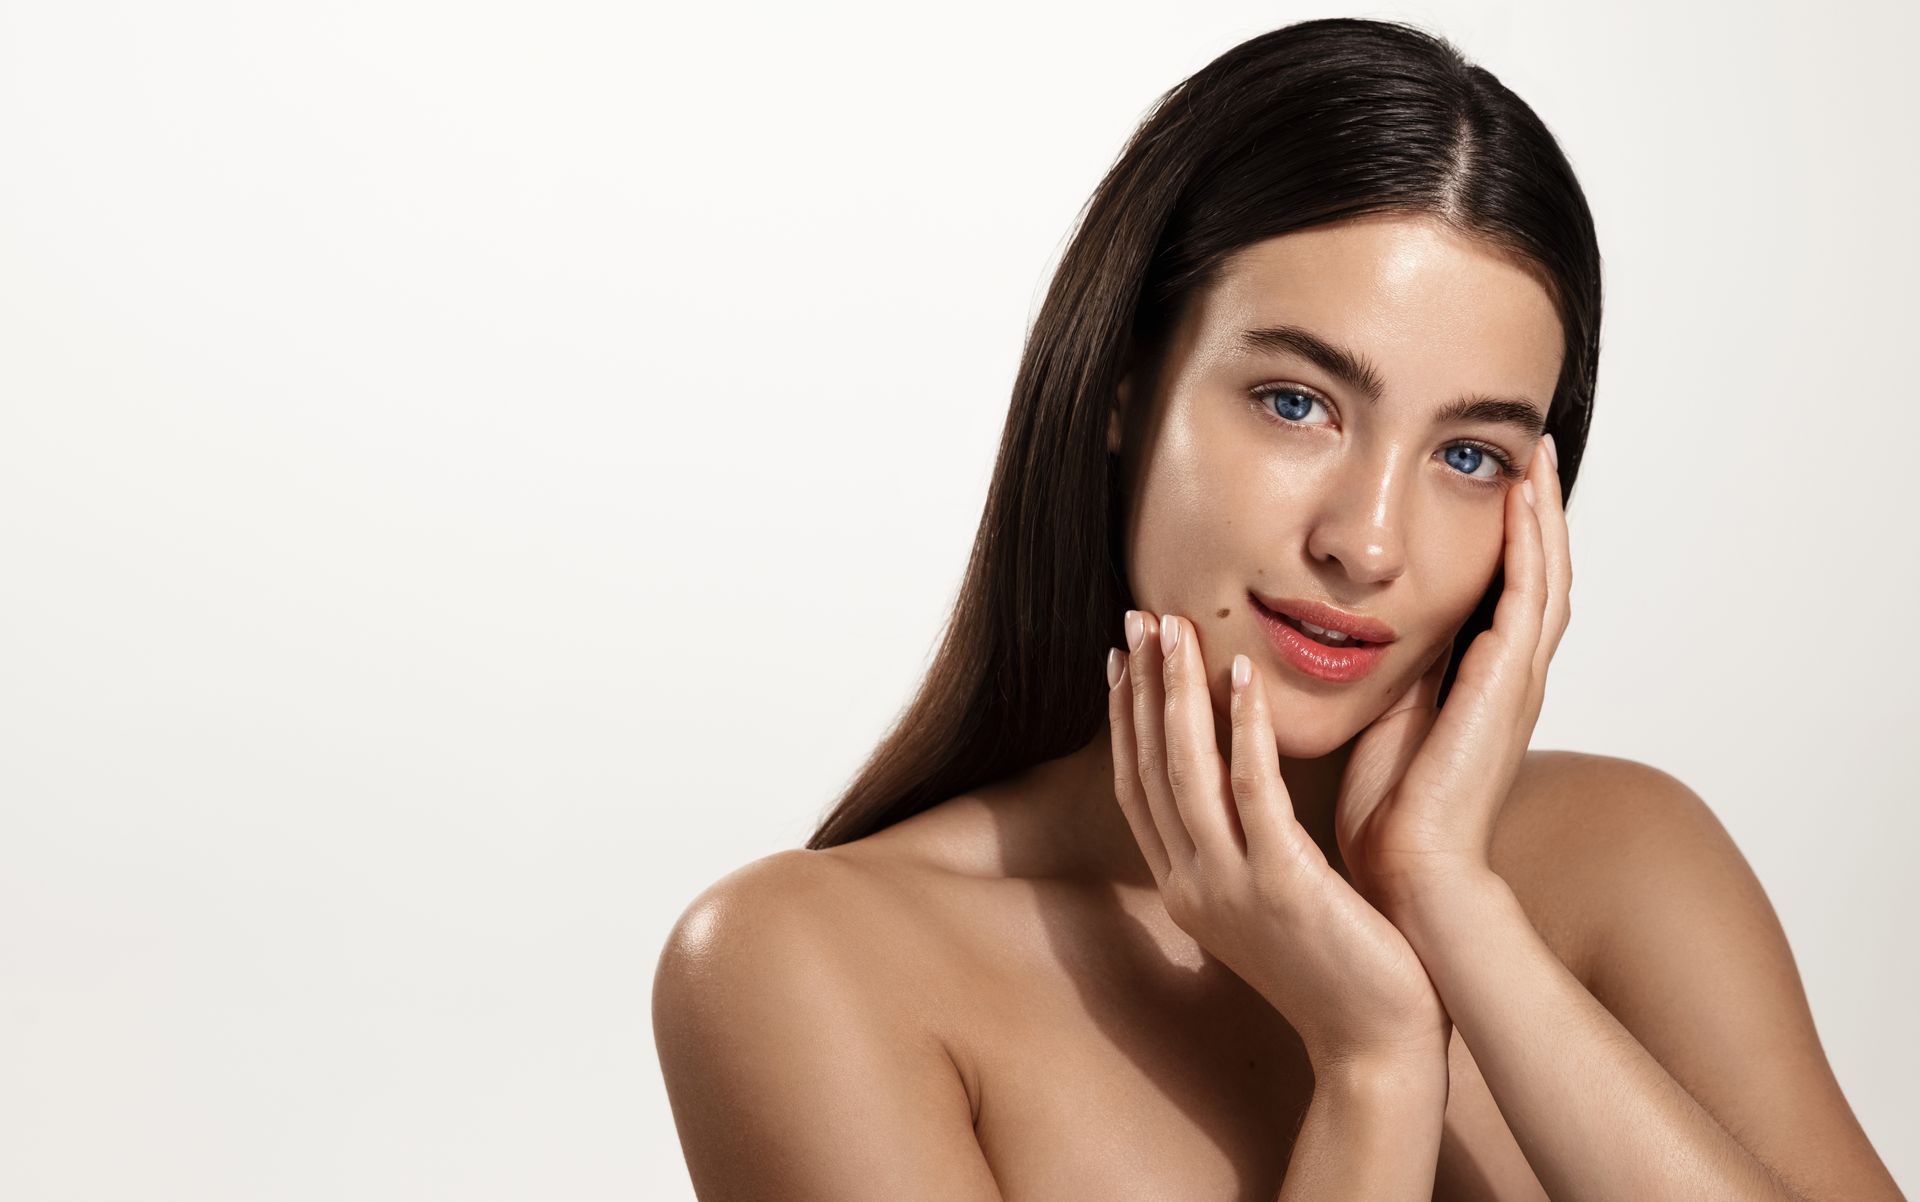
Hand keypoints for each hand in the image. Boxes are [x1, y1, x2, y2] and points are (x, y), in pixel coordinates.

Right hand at [1108, 609, 1449, 1069]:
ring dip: (1176, 692)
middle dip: (1140, 688)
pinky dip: (1243, 730)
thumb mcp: (1273, 899)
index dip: (1125, 718)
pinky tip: (1244, 677)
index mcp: (1188, 887)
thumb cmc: (1339, 968)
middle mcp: (1193, 885)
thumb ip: (1249, 844)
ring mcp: (1231, 887)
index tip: (1123, 658)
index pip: (1137, 786)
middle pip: (1149, 767)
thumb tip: (1246, 782)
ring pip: (1185, 770)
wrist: (1376, 1046)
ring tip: (1177, 628)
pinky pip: (1253, 791)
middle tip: (1137, 618)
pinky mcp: (1283, 885)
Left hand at [1332, 436, 1572, 917]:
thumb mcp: (1389, 717)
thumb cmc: (1391, 811)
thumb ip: (1394, 670)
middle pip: (1540, 574)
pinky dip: (1529, 545)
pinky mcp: (1508, 687)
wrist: (1413, 874)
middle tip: (1532, 447)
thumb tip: (1363, 621)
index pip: (1508, 593)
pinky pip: (1528, 600)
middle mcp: (1513, 678)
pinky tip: (1520, 500)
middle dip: (1537, 510)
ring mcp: (1518, 681)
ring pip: (1545, 576)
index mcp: (1486, 685)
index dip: (1510, 538)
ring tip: (1534, 453)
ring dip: (1542, 512)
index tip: (1498, 481)